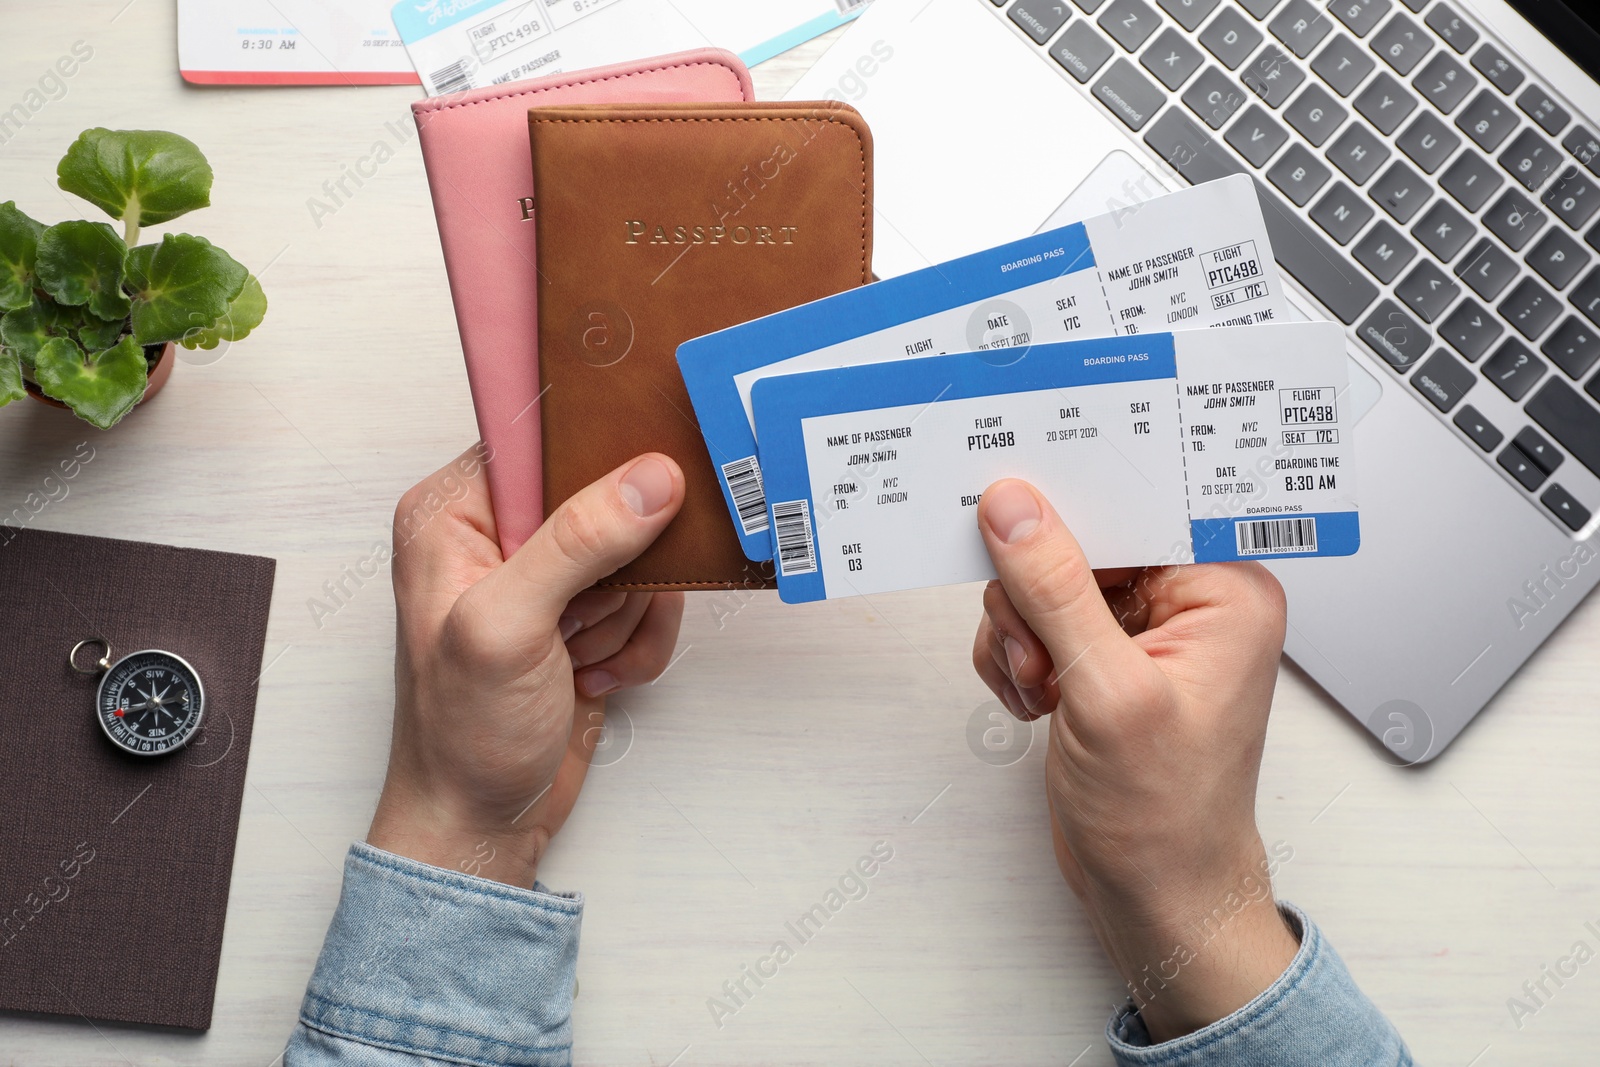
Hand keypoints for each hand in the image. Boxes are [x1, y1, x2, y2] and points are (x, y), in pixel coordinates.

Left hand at [367, 446, 685, 887]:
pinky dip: (638, 644)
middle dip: (619, 565)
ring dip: (628, 615)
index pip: (542, 438)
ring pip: (639, 552)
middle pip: (608, 494)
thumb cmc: (461, 736)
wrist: (480, 824)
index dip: (598, 461)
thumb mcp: (507, 629)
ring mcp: (544, 575)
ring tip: (576, 655)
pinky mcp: (582, 614)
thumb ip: (577, 544)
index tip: (639, 498)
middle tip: (585, 612)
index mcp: (453, 512)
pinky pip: (649, 601)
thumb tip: (650, 478)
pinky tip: (594, 675)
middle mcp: (497, 533)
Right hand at [971, 479, 1298, 1041]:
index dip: (1076, 501)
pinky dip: (1016, 658)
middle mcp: (1188, 602)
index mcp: (1225, 589)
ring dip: (1021, 633)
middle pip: (1081, 539)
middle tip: (1039, 650)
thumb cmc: (1168, 818)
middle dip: (1038, 595)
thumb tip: (1016, 510)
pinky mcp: (1101, 660)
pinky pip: (1033, 621)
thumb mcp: (1108, 694)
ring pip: (1044, 581)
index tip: (1017, 502)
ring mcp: (1141, 633)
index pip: (1141, 502)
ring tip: (1042, 688)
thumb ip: (1057, 592)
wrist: (1156, 896)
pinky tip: (1034, 701)